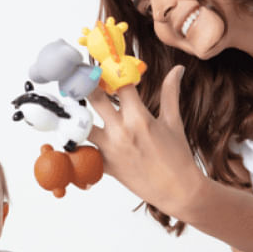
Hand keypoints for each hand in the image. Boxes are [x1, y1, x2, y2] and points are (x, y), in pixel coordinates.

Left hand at [87, 66, 202, 215]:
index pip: (119, 83)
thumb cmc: (178, 156)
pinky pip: (85, 153)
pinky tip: (77, 137)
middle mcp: (121, 131)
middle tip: (80, 75)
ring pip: (83, 126)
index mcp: (139, 117)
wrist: (177, 191)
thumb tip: (178, 69)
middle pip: (94, 98)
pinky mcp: (105, 166)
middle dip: (87, 84)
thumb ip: (171, 93)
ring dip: (79, 115)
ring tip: (74, 107)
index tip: (103, 61)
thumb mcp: (174, 122)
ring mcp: (111, 150)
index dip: (110, 69)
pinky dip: (81, 145)